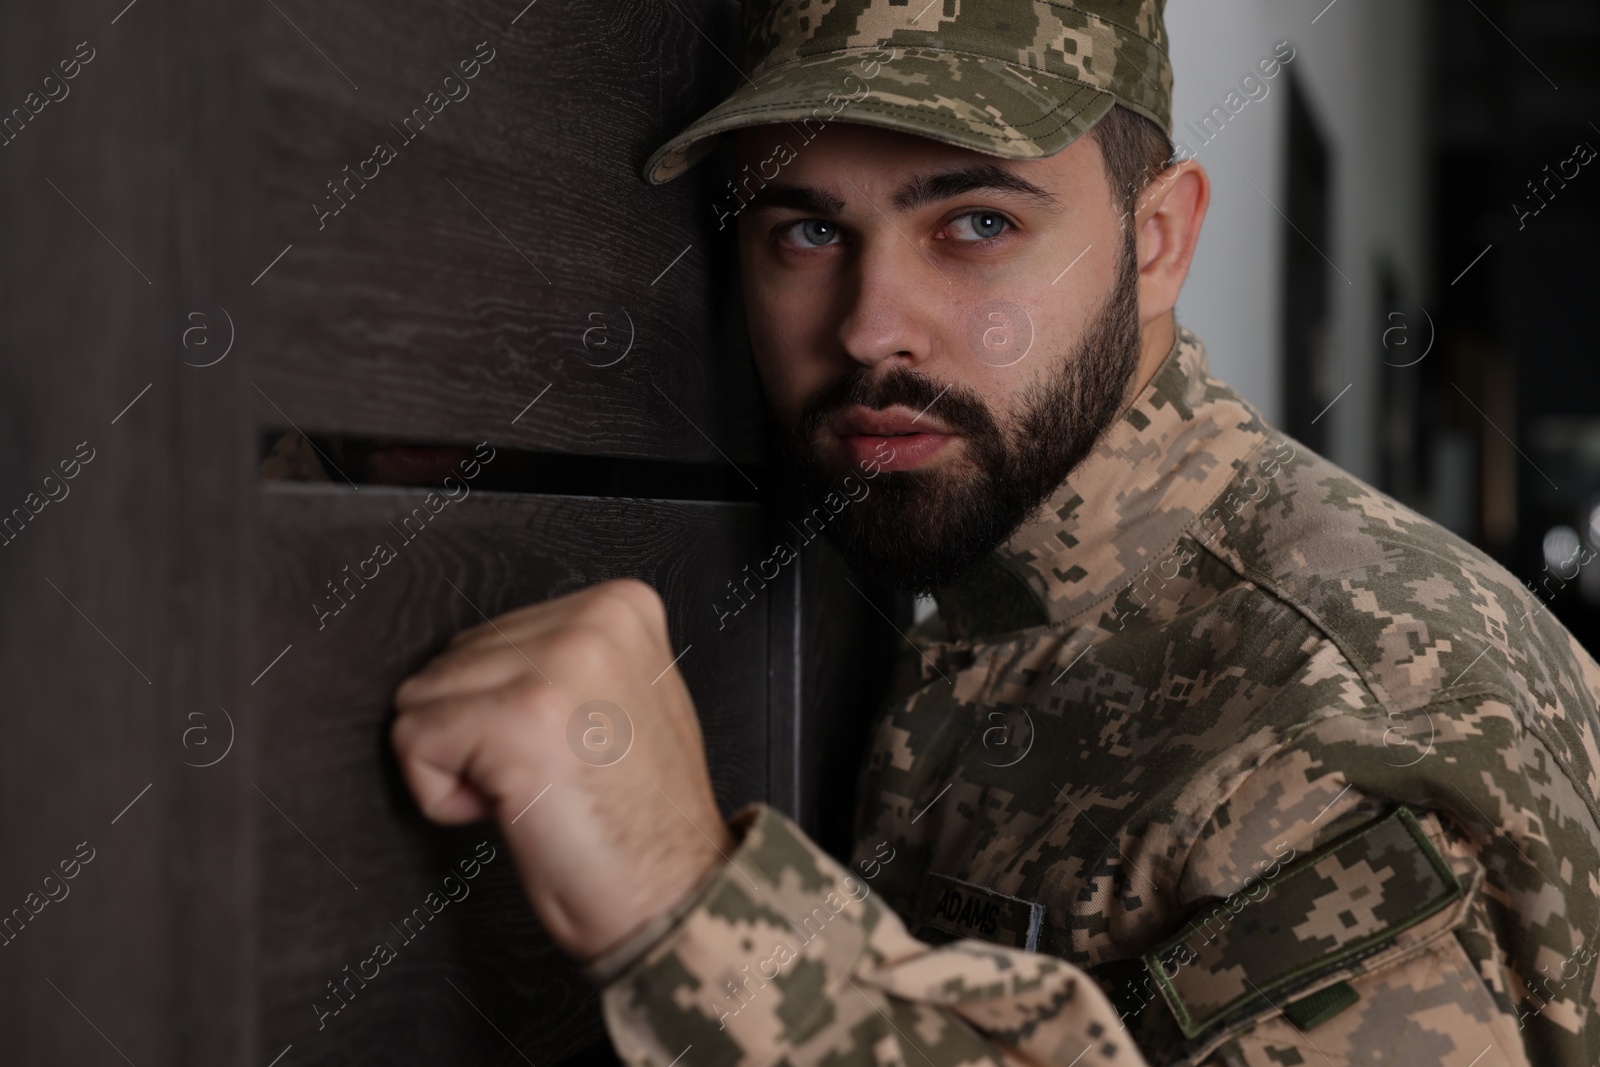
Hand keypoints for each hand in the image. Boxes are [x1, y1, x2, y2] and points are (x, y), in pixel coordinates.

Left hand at [389, 578, 732, 960]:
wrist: (670, 896)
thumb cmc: (639, 820)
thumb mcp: (627, 698)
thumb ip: (564, 659)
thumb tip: (473, 658)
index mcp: (622, 606)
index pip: (489, 637)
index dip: (504, 708)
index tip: (566, 752)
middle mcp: (592, 620)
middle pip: (450, 663)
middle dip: (477, 732)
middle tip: (552, 778)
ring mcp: (555, 666)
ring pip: (421, 698)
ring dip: (461, 763)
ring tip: (536, 792)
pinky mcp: (515, 718)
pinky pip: (412, 740)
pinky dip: (440, 794)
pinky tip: (512, 809)